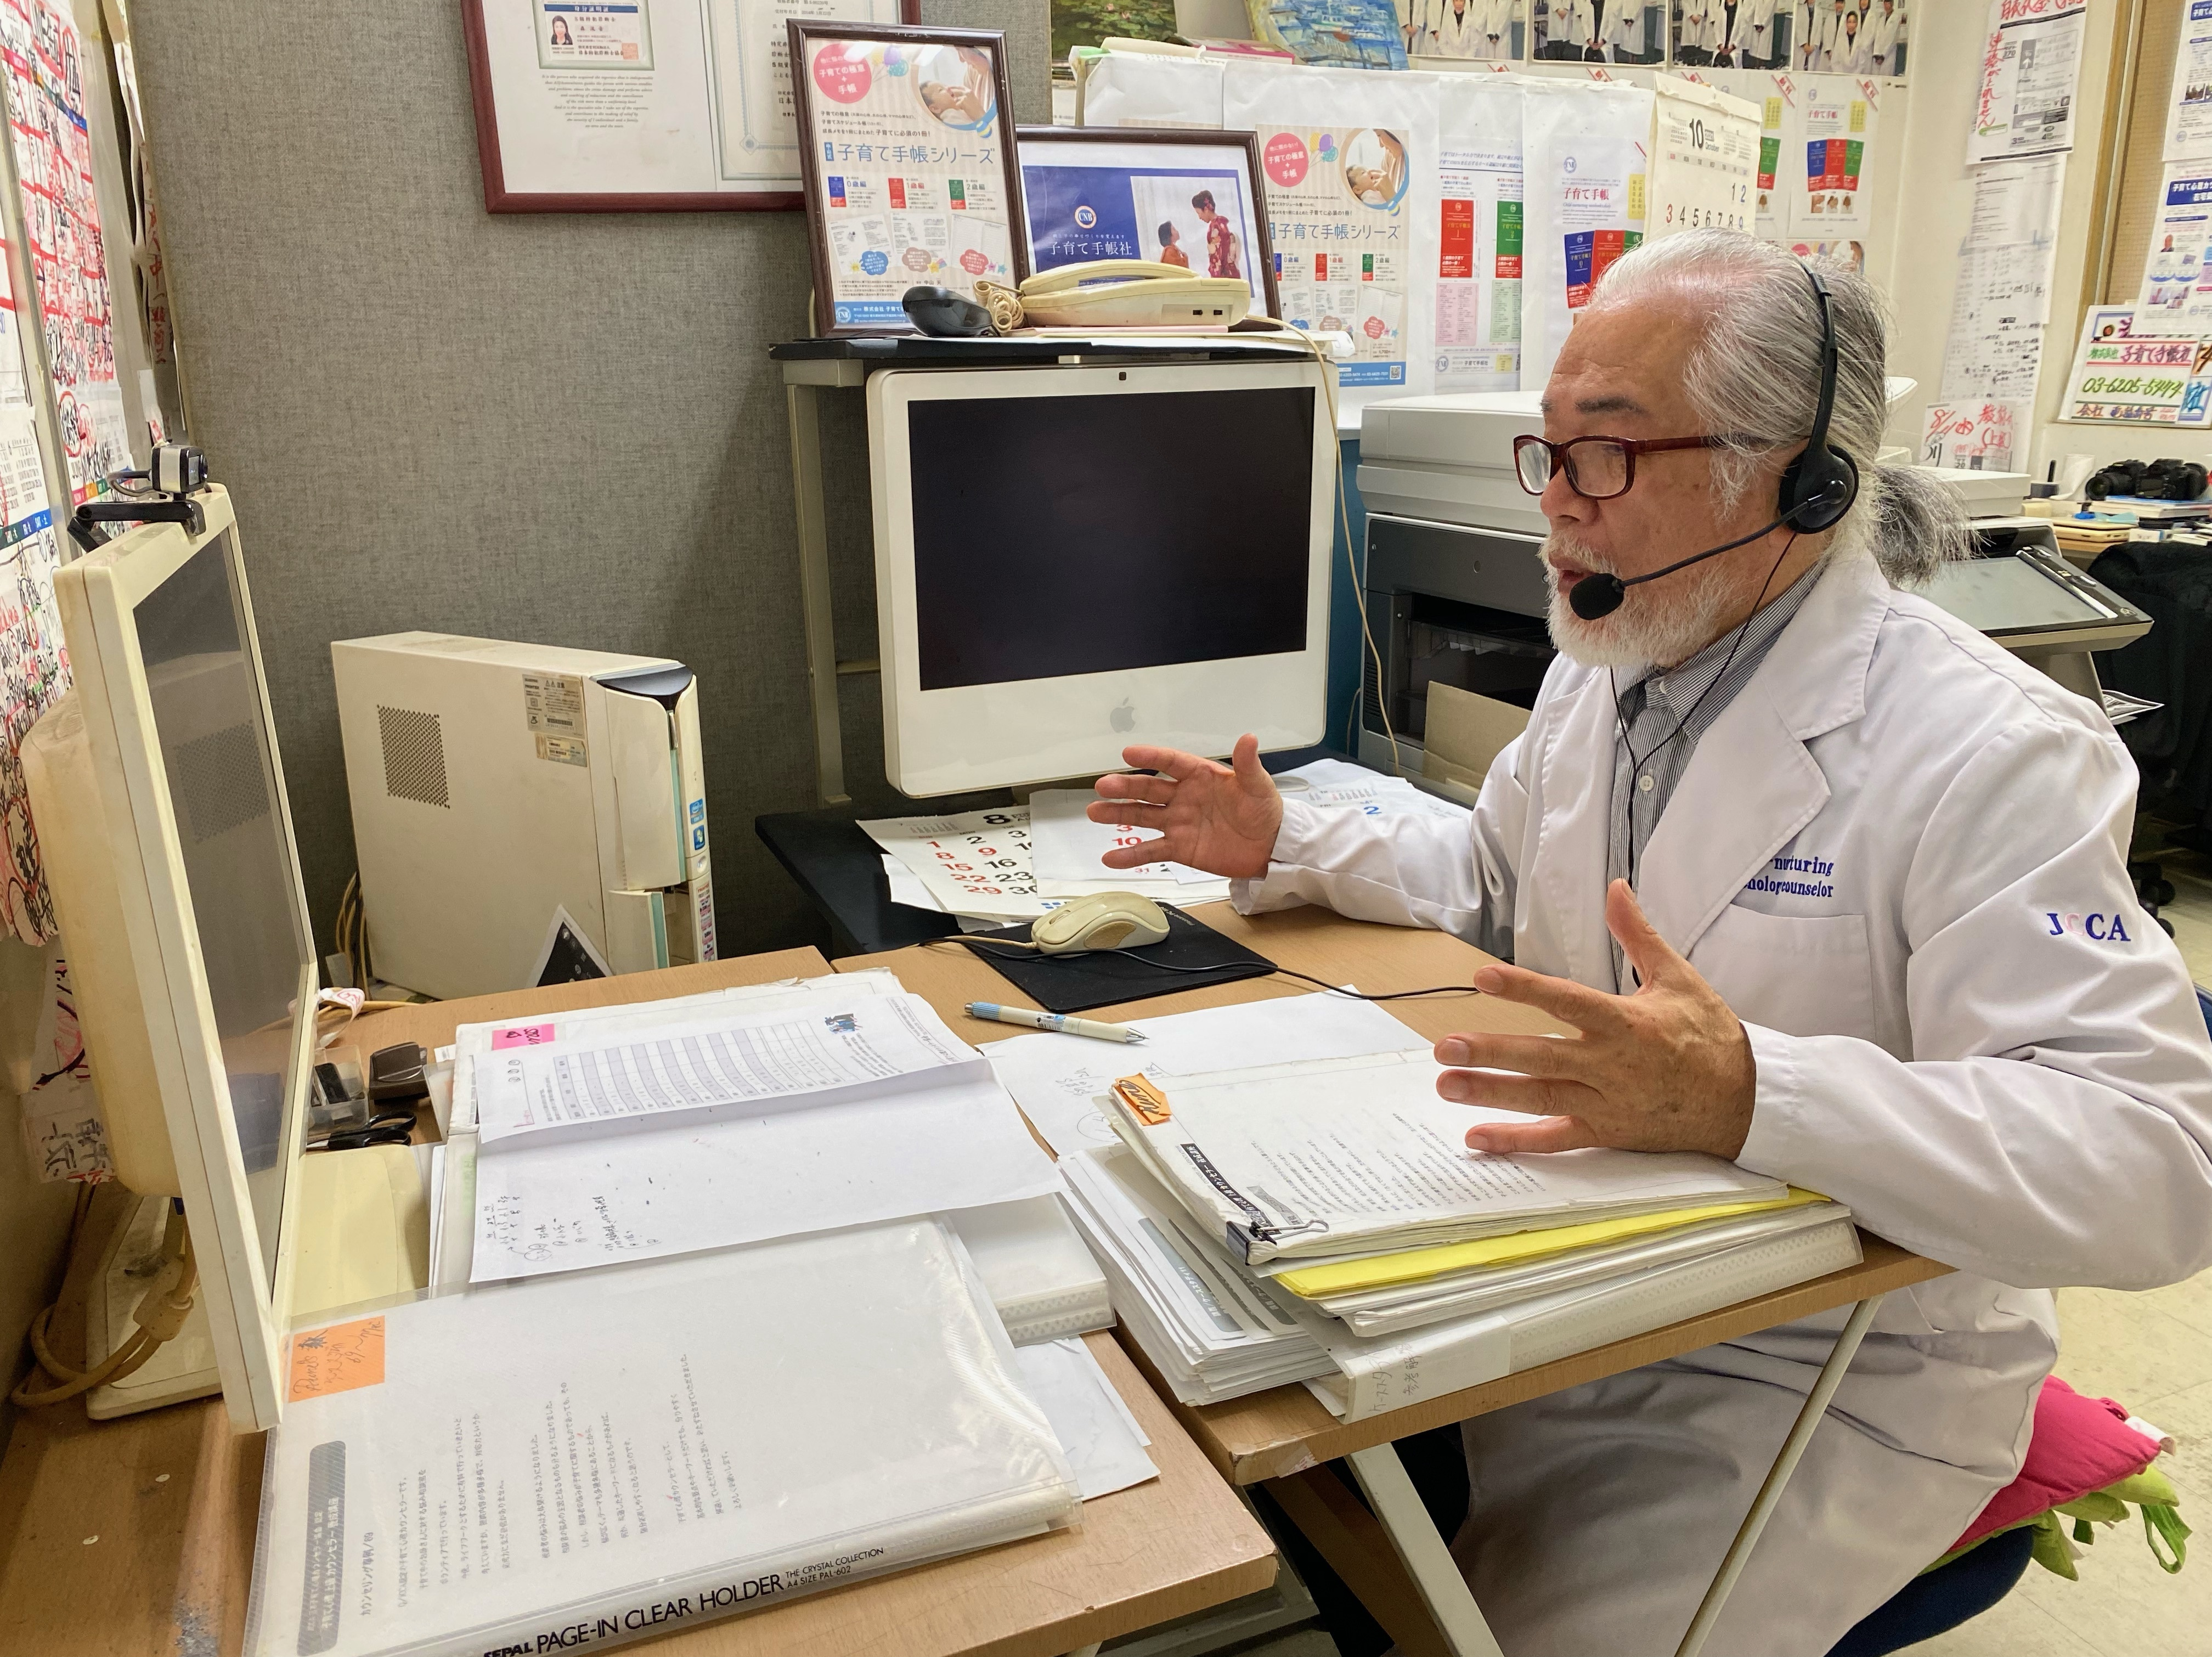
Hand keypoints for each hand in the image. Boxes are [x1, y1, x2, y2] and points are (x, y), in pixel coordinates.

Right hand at [1087, 734, 1282, 879]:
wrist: (1270, 847)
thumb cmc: (1264, 811)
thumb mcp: (1258, 786)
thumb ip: (1248, 765)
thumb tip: (1249, 738)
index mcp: (1200, 776)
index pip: (1171, 763)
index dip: (1151, 758)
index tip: (1129, 754)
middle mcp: (1183, 797)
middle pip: (1149, 789)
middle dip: (1125, 787)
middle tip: (1103, 786)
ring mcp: (1178, 823)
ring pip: (1142, 817)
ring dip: (1118, 814)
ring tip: (1095, 812)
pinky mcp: (1179, 848)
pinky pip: (1151, 851)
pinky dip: (1130, 856)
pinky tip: (1110, 858)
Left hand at [1431, 880, 1755, 1157]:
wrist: (1747, 1101)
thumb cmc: (1711, 1037)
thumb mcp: (1678, 978)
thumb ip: (1637, 935)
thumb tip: (1616, 888)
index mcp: (1627, 1024)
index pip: (1567, 1001)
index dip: (1525, 989)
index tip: (1483, 977)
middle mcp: (1612, 1065)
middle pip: (1544, 1057)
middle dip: (1493, 1052)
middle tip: (1445, 1047)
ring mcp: (1608, 1102)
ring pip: (1542, 1098)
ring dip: (1492, 1093)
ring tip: (1446, 1085)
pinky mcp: (1608, 1132)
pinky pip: (1557, 1140)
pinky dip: (1518, 1141)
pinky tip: (1478, 1139)